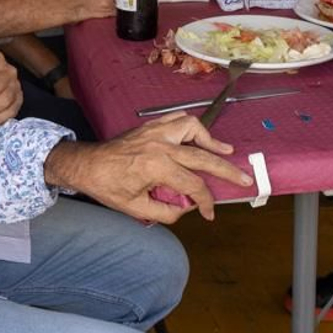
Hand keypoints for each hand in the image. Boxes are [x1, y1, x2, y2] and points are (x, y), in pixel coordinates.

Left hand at [42, 113, 251, 222]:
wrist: (87, 164)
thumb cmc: (108, 187)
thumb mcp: (136, 208)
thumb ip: (166, 211)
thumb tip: (187, 208)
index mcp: (157, 166)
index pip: (193, 186)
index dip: (206, 202)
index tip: (209, 214)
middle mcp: (161, 145)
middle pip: (203, 156)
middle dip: (226, 170)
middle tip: (244, 178)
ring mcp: (156, 131)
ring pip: (193, 127)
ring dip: (210, 140)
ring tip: (223, 151)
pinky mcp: (151, 126)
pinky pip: (178, 118)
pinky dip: (191, 126)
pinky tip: (199, 136)